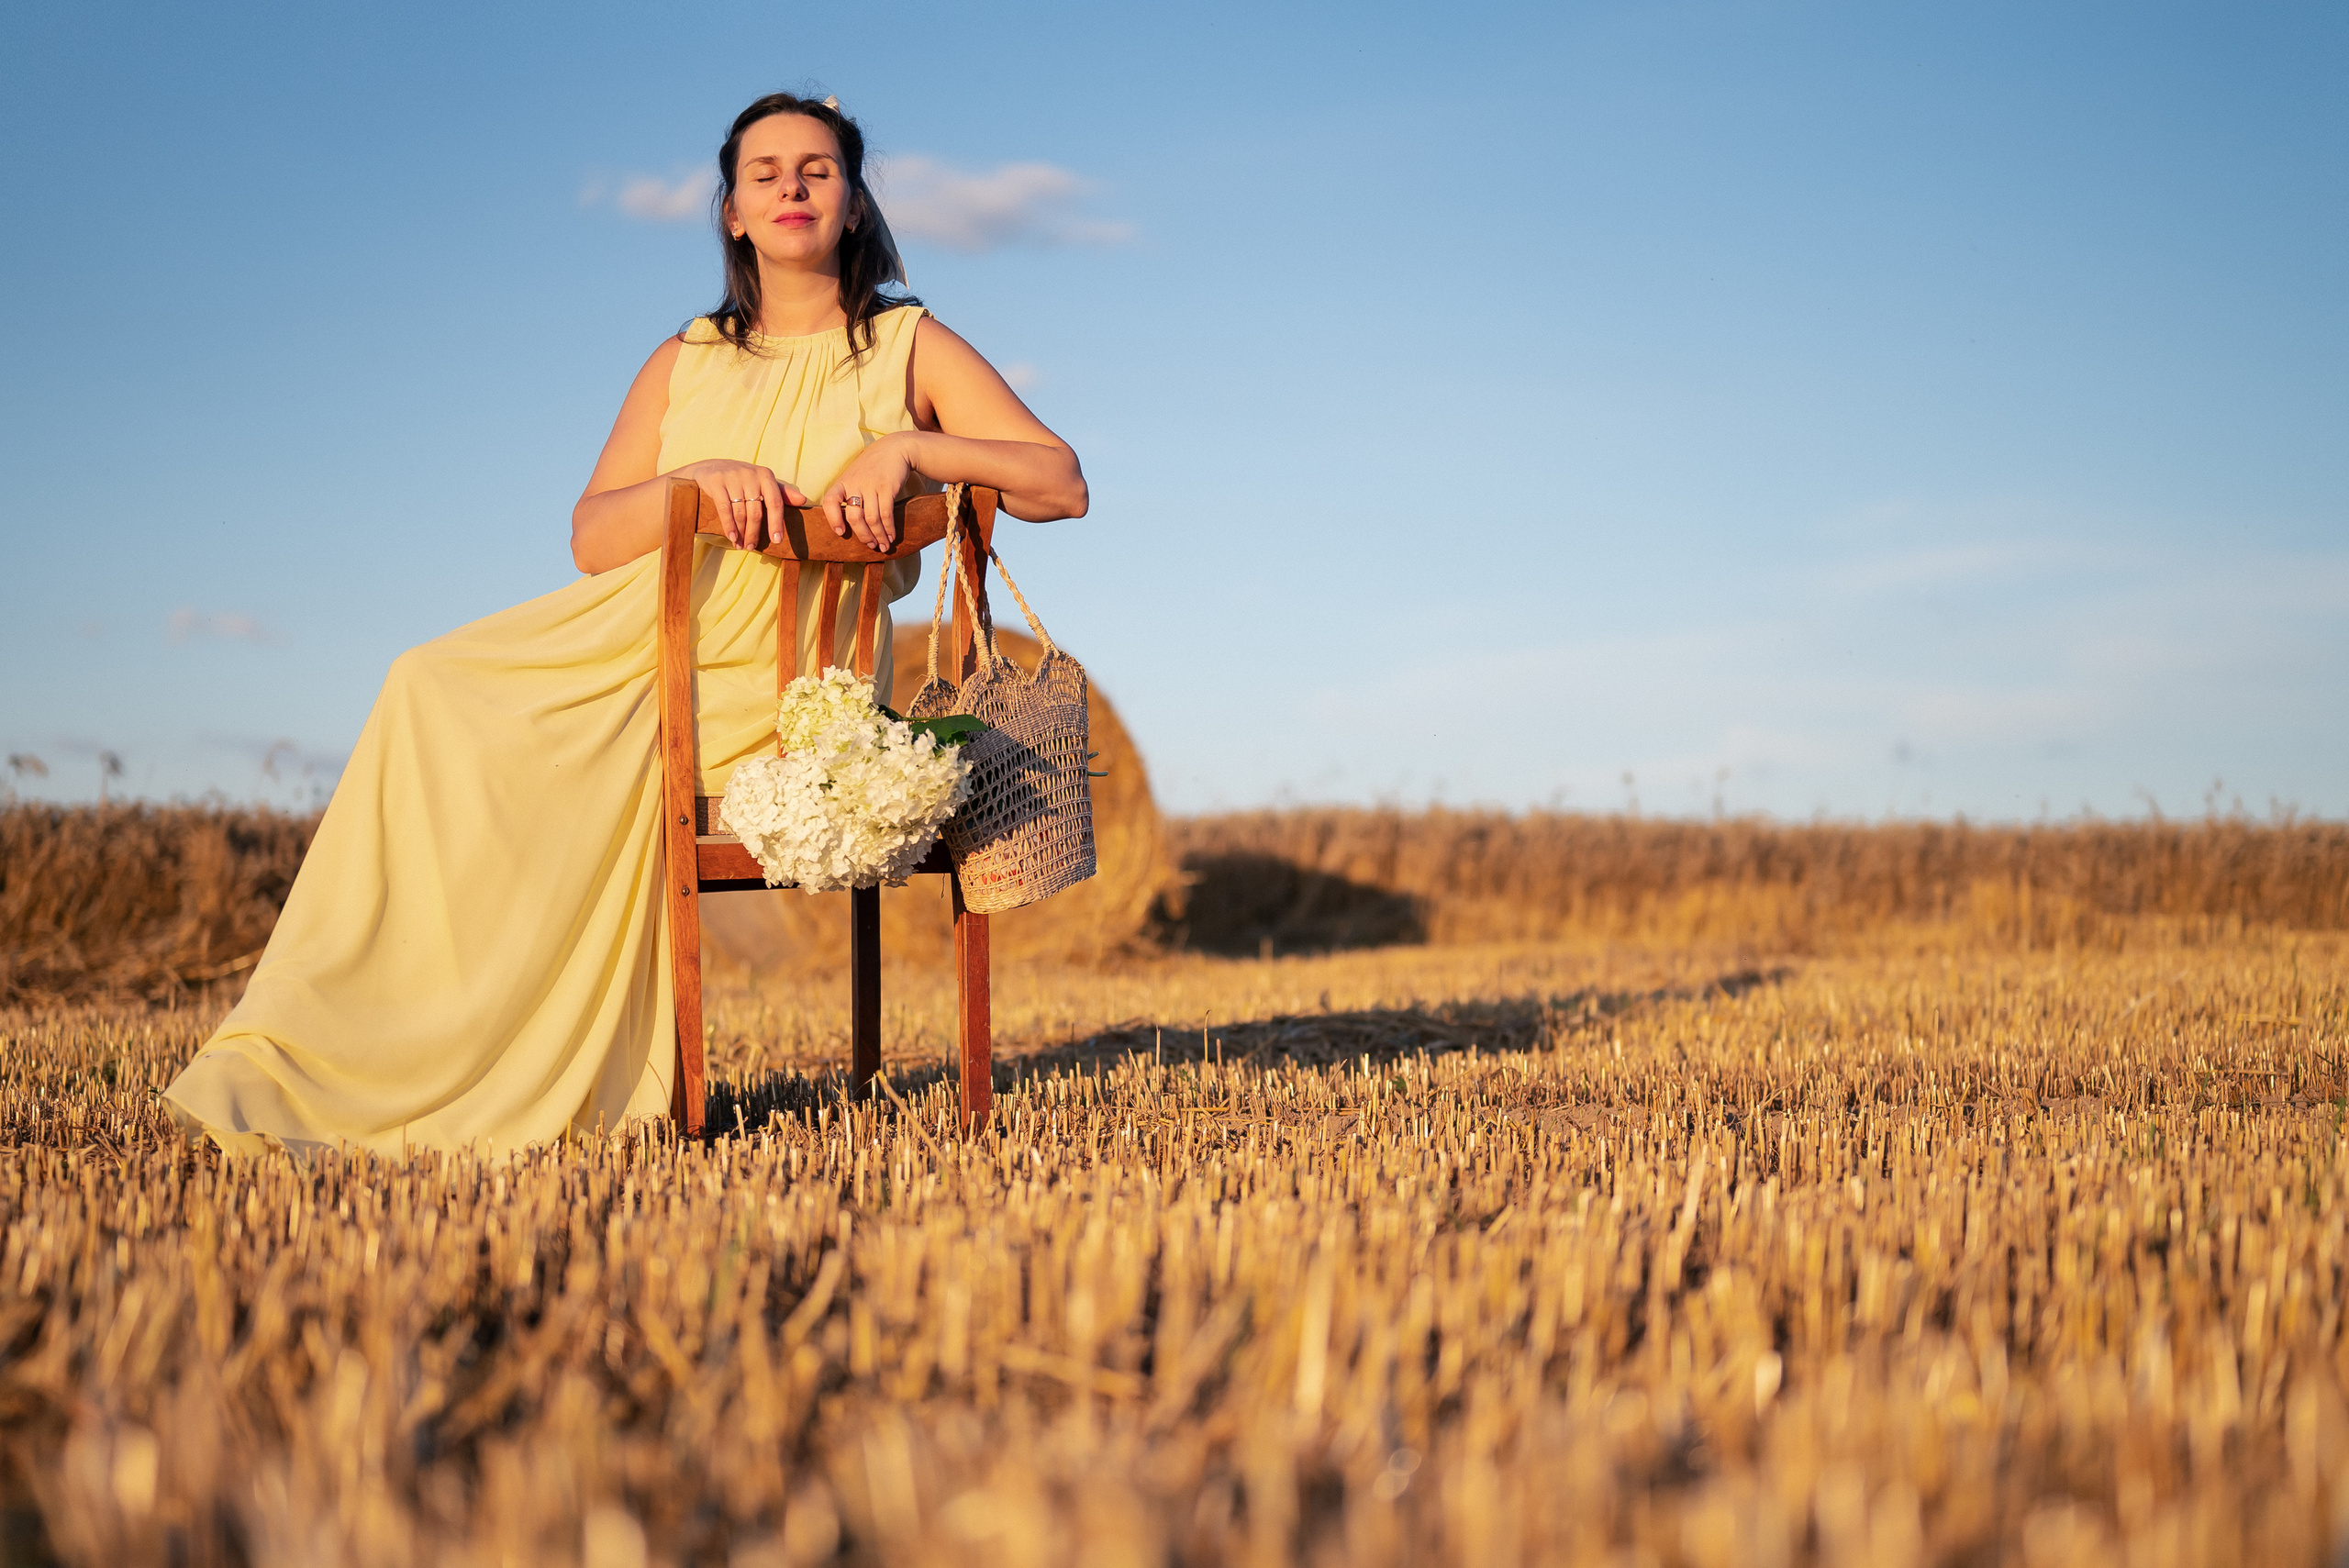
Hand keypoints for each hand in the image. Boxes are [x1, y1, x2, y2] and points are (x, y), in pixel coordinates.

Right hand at [674, 459, 807, 549]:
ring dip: (741, 533)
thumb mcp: (762, 482)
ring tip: (741, 546)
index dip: (776, 523)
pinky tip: (732, 537)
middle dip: (754, 533)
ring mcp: (732, 478)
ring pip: (740, 513)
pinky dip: (728, 526)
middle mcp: (750, 475)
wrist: (711, 467)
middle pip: (756, 512)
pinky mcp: (716, 482)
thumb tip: (803, 501)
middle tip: (752, 548)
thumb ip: (782, 493)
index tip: (777, 541)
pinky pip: (724, 509)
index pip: (775, 502)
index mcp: (765, 475)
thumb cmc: (742, 479)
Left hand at [819, 433, 916, 552]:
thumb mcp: (855, 475)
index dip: (832, 519)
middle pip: (853, 517)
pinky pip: (886, 514)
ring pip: (871, 519)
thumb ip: (849, 494)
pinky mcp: (887, 487)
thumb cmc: (873, 467)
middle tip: (870, 545)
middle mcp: (854, 483)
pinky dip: (889, 528)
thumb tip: (848, 524)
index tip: (840, 532)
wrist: (895, 449)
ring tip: (883, 545)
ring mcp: (871, 485)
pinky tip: (891, 536)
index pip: (830, 501)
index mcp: (843, 482)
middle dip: (862, 535)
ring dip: (878, 535)